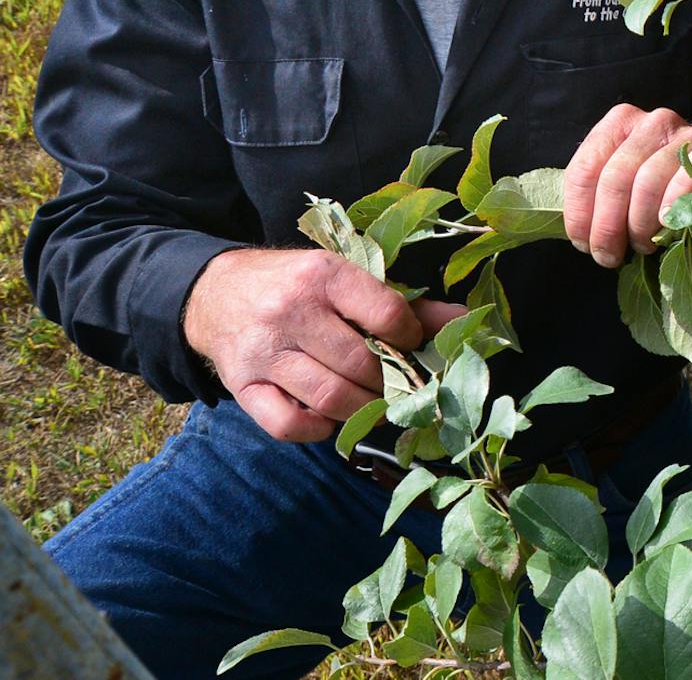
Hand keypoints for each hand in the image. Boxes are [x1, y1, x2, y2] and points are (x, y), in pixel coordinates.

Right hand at [182, 249, 463, 441]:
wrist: (215, 292)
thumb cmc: (294, 285)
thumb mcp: (344, 278)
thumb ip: (402, 303)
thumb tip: (463, 320)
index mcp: (324, 276)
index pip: (386, 314)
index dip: (409, 339)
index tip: (410, 346)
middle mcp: (291, 312)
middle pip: (360, 364)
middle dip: (390, 382)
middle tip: (399, 387)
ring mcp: (264, 352)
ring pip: (330, 398)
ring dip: (364, 410)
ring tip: (375, 404)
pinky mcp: (242, 386)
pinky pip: (288, 425)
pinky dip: (318, 429)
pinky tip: (331, 417)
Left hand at [563, 103, 691, 267]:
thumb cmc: (653, 180)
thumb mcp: (619, 177)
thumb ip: (597, 193)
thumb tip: (583, 238)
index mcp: (619, 122)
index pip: (585, 168)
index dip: (580, 213)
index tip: (583, 244)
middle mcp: (651, 122)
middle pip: (615, 177)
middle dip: (607, 226)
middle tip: (608, 256)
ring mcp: (683, 134)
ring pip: (647, 183)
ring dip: (638, 224)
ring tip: (639, 245)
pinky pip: (683, 186)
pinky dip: (669, 212)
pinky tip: (664, 227)